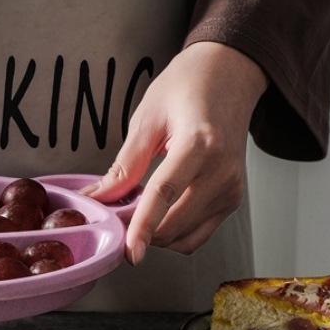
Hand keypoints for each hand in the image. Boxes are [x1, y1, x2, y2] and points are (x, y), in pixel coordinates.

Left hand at [83, 42, 267, 263]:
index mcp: (199, 144)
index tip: (129, 253)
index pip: (165, 194)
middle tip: (113, 219)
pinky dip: (173, 235)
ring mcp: (231, 189)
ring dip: (155, 236)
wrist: (230, 75)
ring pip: (185, 237)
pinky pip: (197, 235)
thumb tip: (96, 199)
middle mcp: (222, 171)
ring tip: (135, 213)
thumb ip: (125, 164)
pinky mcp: (232, 200)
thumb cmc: (188, 87)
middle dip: (139, 232)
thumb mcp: (147, 118)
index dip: (143, 227)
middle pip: (174, 223)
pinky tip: (158, 217)